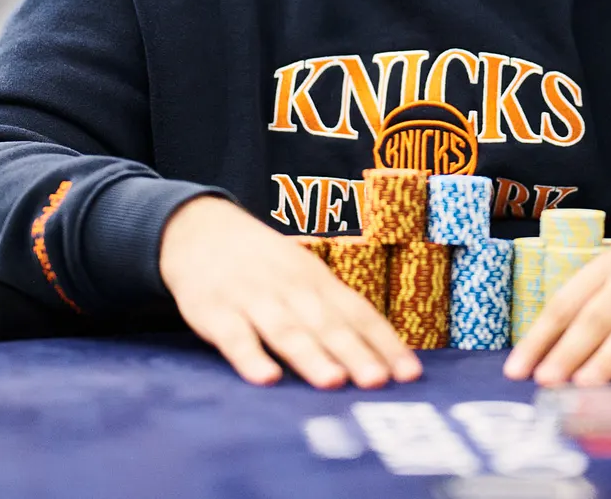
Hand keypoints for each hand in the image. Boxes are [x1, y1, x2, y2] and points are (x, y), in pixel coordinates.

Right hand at [158, 196, 420, 389]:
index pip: (358, 313)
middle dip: (355, 353)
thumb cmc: (265, 265)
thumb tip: (380, 354)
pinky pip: (235, 337)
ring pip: (286, 330)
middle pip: (327, 324)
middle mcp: (291, 288)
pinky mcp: (216, 312)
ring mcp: (253, 298)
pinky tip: (266, 378)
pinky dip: (250, 357)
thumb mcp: (304, 275)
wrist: (199, 229)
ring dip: (311, 356)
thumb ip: (334, 311)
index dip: (385, 343)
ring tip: (333, 382)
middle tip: (378, 382)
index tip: (411, 373)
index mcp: (318, 281)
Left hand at [503, 198, 610, 389]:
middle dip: (567, 351)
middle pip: (595, 317)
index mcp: (610, 265)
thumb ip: (599, 296)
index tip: (516, 368)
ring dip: (609, 359)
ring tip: (585, 385)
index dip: (539, 336)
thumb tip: (558, 344)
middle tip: (544, 381)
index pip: (566, 302)